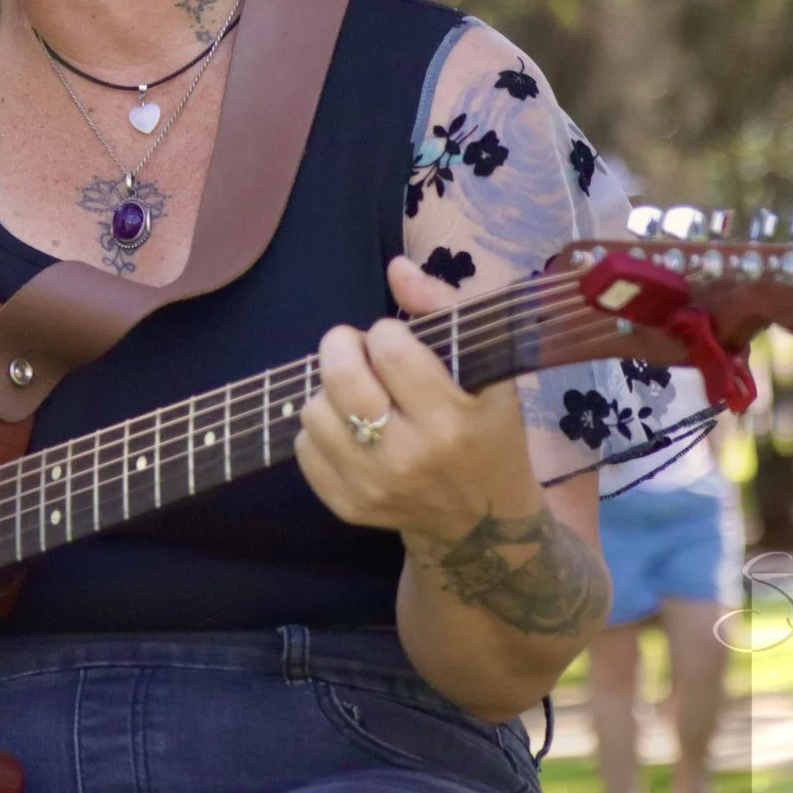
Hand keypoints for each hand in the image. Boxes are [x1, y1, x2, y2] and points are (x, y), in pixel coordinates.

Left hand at [296, 255, 543, 545]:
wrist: (482, 525)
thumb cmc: (487, 433)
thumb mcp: (488, 372)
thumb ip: (446, 309)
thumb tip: (397, 267)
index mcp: (451, 419)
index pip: (390, 349)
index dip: (386, 332)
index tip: (396, 340)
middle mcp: (410, 457)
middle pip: (340, 379)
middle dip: (341, 347)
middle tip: (357, 349)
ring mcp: (374, 486)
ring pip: (313, 411)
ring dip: (330, 392)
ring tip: (358, 395)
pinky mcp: (347, 506)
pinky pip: (303, 449)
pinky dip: (320, 430)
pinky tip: (350, 429)